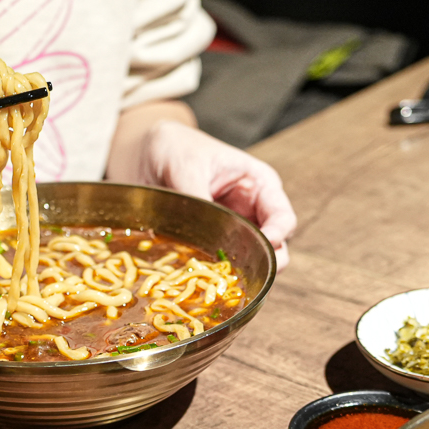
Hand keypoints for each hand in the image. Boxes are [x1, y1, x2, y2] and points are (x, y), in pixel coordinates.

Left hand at [135, 120, 295, 266]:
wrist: (146, 155)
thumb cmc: (175, 148)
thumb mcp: (187, 166)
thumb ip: (199, 196)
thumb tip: (203, 229)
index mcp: (258, 185)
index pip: (282, 217)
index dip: (277, 236)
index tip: (262, 247)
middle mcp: (252, 212)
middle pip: (274, 249)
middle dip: (263, 264)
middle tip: (245, 275)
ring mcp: (232, 232)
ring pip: (248, 263)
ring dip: (237, 274)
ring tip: (219, 280)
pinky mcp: (209, 246)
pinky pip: (218, 268)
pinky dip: (213, 277)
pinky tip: (199, 280)